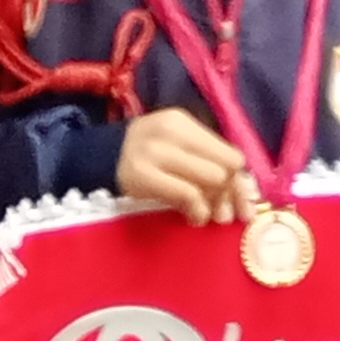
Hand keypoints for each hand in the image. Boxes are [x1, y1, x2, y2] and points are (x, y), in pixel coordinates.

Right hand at [117, 106, 256, 225]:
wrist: (94, 159)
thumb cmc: (144, 157)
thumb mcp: (175, 148)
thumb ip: (207, 161)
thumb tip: (245, 193)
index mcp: (182, 122)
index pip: (230, 153)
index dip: (240, 181)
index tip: (239, 201)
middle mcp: (170, 132)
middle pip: (224, 167)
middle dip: (229, 195)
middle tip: (223, 213)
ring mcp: (154, 152)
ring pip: (211, 179)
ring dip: (215, 204)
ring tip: (207, 216)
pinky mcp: (142, 174)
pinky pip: (188, 193)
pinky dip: (197, 210)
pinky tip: (192, 217)